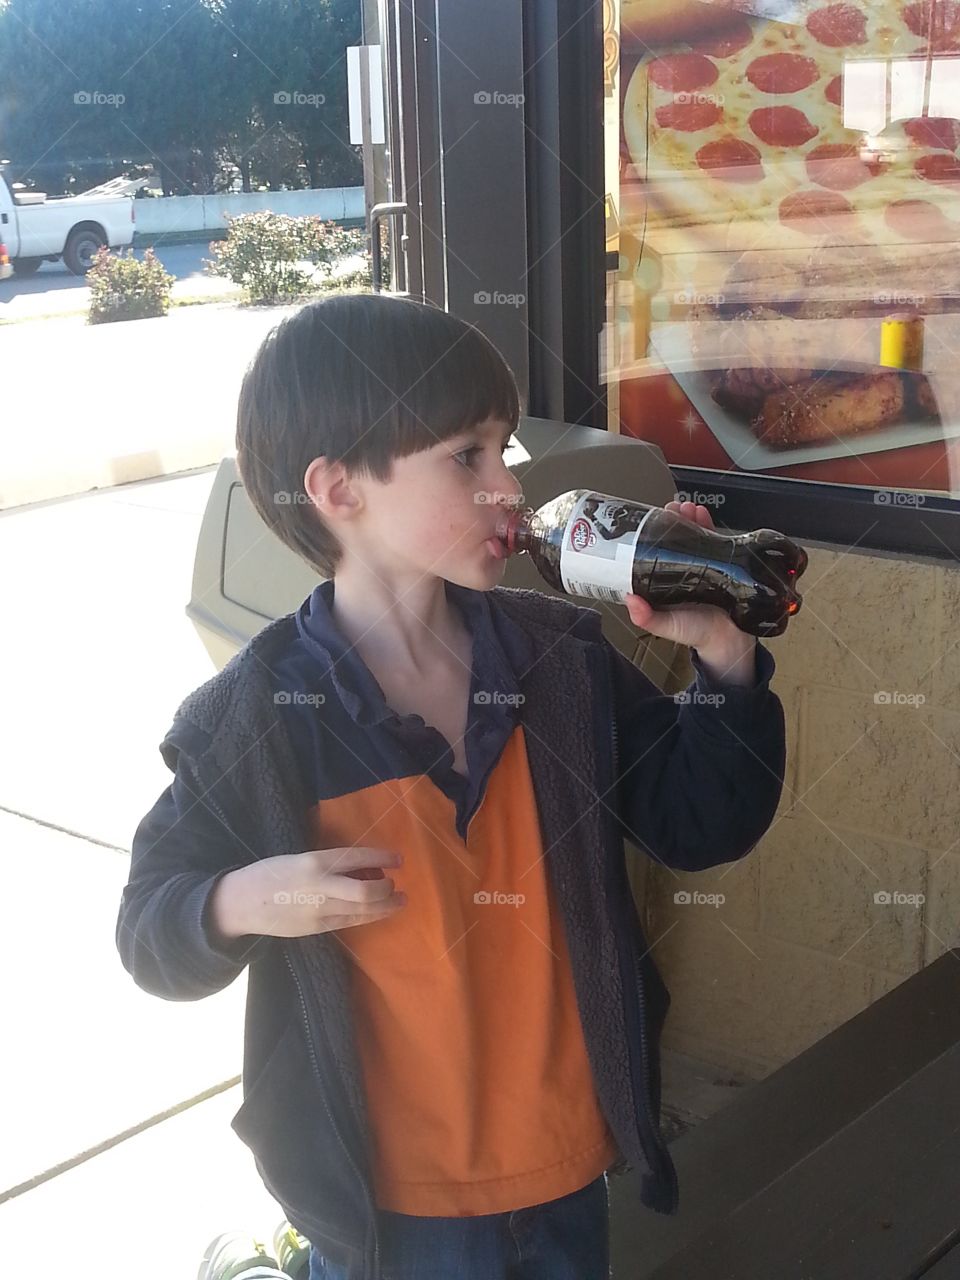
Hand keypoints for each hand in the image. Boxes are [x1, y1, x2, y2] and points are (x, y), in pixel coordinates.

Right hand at [209, 846, 406, 940]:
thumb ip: (328, 862)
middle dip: (386, 887)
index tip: (399, 859)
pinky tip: (379, 912)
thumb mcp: (299, 858)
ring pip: (363, 910)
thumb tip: (362, 865)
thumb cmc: (271, 873)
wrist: (243, 902)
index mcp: (315, 861)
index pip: (358, 857)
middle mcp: (321, 885)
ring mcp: (320, 910)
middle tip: (394, 882)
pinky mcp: (317, 927)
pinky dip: (369, 916)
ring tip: (399, 900)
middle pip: (366, 890)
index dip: (382, 857)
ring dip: (385, 905)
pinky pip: (350, 922)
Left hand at [624, 500, 756, 681]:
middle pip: (674, 539)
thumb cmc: (695, 633)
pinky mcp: (722, 563)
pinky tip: (703, 514)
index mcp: (664, 580)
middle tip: (671, 510)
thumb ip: (648, 617)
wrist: (730, 641)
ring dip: (690, 518)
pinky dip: (709, 524)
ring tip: (687, 509)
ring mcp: (703, 564)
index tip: (649, 521)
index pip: (654, 552)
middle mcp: (682, 569)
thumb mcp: (667, 626)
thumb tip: (629, 600)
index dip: (652, 535)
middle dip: (672, 521)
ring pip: (694, 535)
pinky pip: (715, 540)